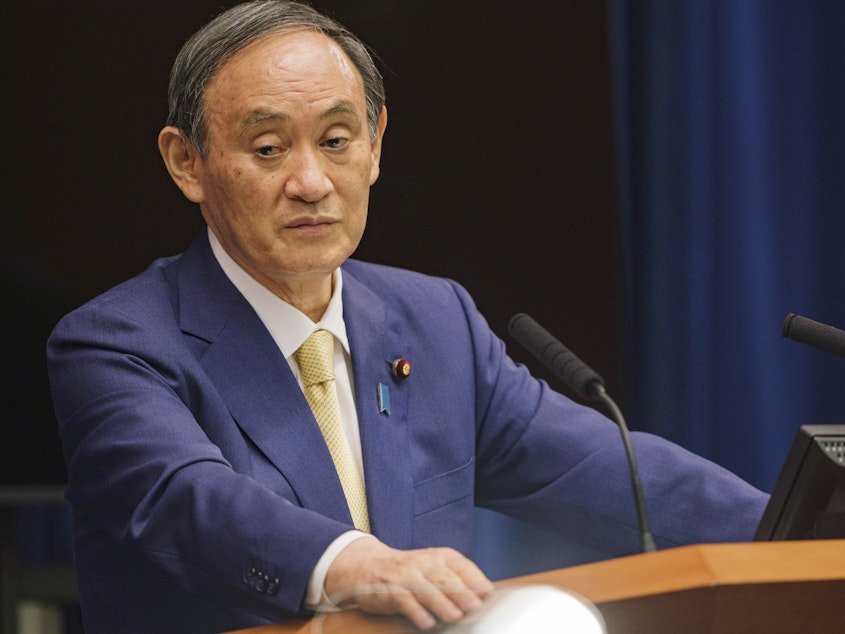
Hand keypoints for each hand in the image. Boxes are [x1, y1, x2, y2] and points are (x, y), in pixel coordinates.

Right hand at [324, 537, 494, 629]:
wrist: (369, 566)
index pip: (461, 566)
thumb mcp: (436, 569)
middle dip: (460, 591)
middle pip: (444, 577)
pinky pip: (405, 601)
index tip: (487, 592)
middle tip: (474, 605)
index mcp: (441, 557)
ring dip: (441, 603)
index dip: (474, 579)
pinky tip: (427, 622)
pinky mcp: (391, 590)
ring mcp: (407, 576)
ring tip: (454, 616)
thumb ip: (458, 579)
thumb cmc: (410, 571)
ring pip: (426, 589)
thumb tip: (485, 593)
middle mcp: (425, 564)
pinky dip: (416, 611)